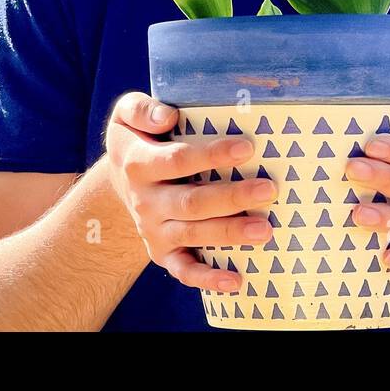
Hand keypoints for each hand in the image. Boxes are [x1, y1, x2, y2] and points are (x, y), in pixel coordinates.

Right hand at [103, 91, 276, 291]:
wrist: (120, 179)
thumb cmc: (140, 138)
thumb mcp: (126, 115)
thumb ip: (142, 110)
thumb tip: (168, 116)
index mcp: (138, 164)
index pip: (177, 160)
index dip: (211, 155)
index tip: (247, 148)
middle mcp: (145, 201)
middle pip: (191, 202)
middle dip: (231, 198)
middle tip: (268, 189)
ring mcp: (153, 231)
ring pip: (193, 235)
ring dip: (229, 234)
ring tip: (265, 229)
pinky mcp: (162, 253)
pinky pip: (183, 270)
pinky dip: (208, 279)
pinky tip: (236, 280)